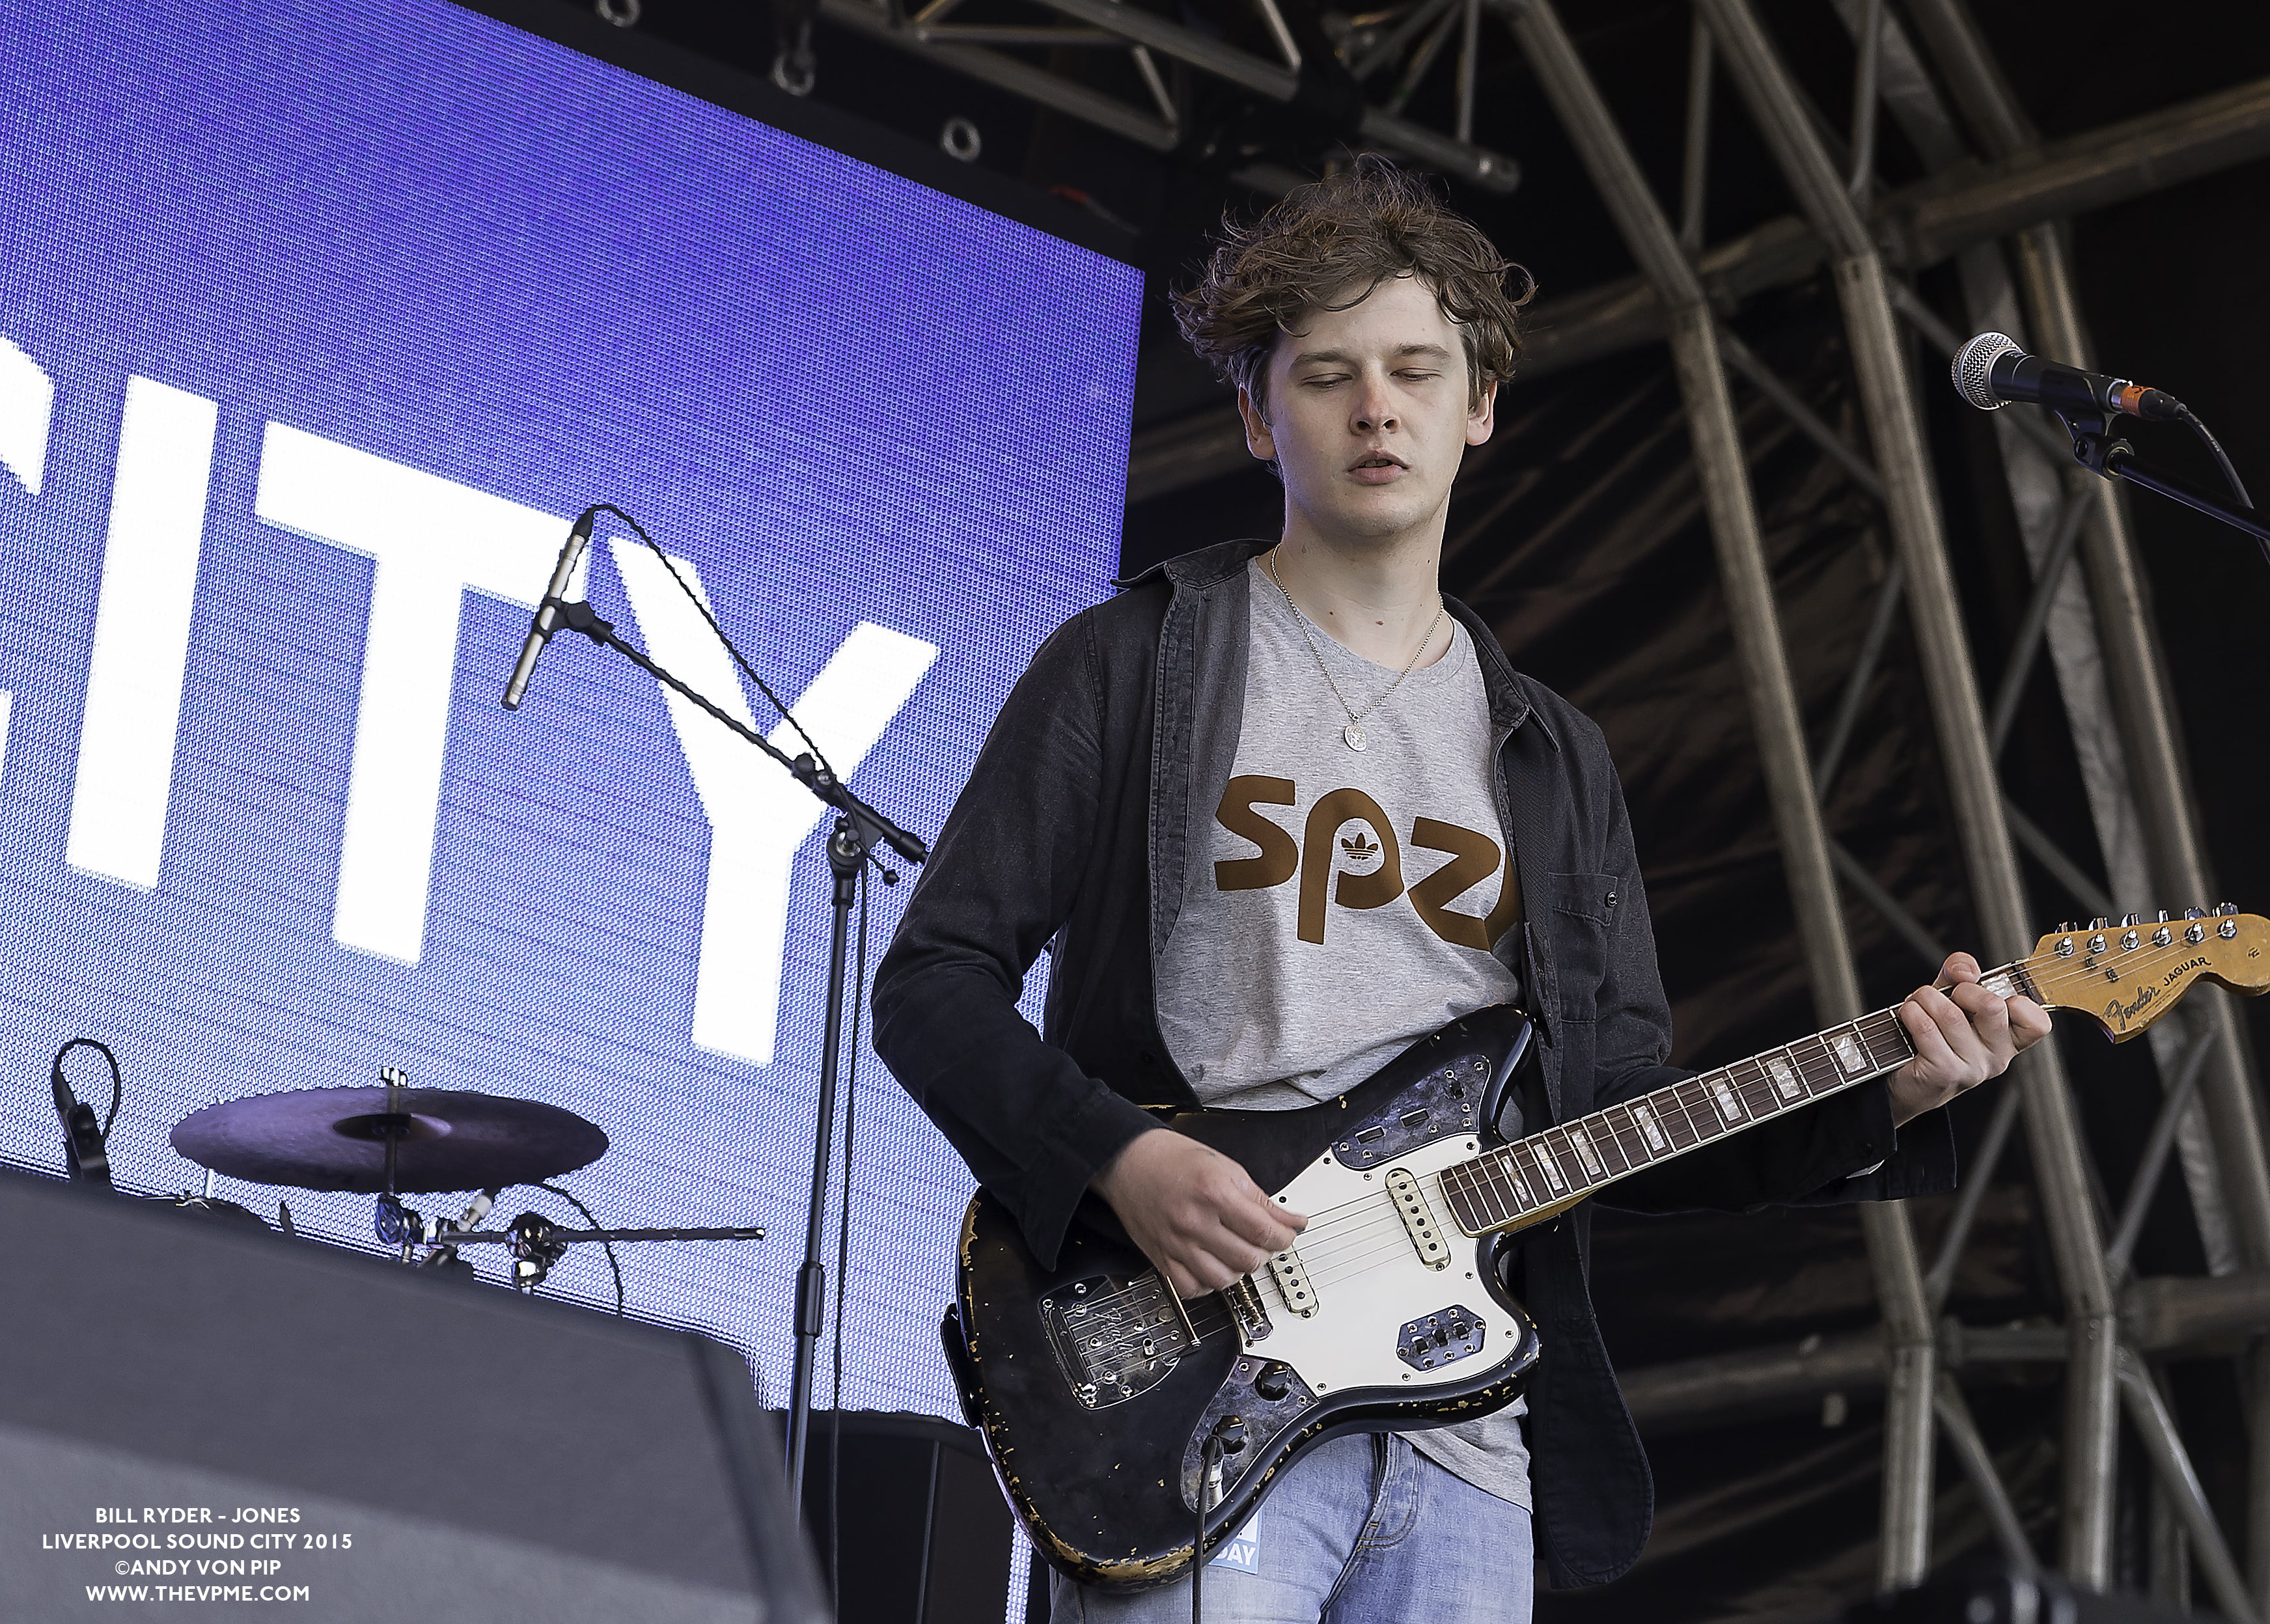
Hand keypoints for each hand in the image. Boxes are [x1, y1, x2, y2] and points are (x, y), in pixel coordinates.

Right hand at [1090, 1128, 1306, 1298]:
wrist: (1129, 1160)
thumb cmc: (1174, 1159)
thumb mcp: (1227, 1168)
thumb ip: (1262, 1200)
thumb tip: (1293, 1222)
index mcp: (1215, 1194)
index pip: (1264, 1231)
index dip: (1284, 1237)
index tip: (1286, 1234)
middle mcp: (1194, 1222)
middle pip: (1248, 1260)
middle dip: (1264, 1253)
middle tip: (1261, 1241)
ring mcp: (1176, 1243)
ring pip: (1223, 1280)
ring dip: (1238, 1271)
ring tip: (1237, 1254)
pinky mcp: (1161, 1257)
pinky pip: (1191, 1289)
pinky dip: (1207, 1284)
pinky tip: (1212, 1266)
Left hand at [1887, 952, 2052, 1124]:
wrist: (1905, 1076)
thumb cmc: (1934, 1031)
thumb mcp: (1952, 995)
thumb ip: (1962, 971)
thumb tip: (1965, 970)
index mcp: (2009, 1039)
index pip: (2038, 1022)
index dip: (2017, 1000)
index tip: (1990, 995)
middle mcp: (1998, 1057)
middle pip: (1993, 1007)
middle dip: (1962, 990)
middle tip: (1948, 996)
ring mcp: (1973, 1068)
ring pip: (1951, 1015)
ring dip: (1925, 999)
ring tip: (1919, 1004)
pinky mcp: (1945, 1073)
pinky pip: (1927, 1029)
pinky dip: (1911, 1013)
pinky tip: (1909, 1017)